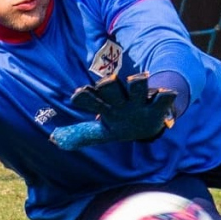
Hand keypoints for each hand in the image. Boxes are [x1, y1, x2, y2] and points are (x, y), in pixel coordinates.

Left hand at [50, 73, 175, 150]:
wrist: (149, 122)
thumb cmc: (121, 123)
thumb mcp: (102, 132)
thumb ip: (81, 134)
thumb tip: (54, 140)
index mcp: (105, 106)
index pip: (89, 98)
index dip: (83, 97)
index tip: (77, 95)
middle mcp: (121, 99)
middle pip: (111, 88)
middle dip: (107, 85)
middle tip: (106, 82)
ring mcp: (139, 100)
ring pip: (137, 86)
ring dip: (138, 82)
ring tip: (138, 79)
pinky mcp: (158, 104)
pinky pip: (163, 98)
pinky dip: (166, 95)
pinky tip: (166, 94)